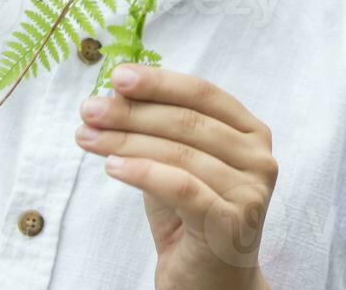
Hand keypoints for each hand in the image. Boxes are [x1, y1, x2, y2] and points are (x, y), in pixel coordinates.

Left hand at [76, 64, 277, 289]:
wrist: (212, 285)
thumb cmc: (191, 217)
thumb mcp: (173, 164)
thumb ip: (155, 130)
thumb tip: (112, 94)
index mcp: (250, 132)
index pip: (202, 93)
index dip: (158, 81)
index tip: (116, 76)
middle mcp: (258, 157)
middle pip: (186, 121)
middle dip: (130, 112)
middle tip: (89, 110)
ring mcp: (249, 190)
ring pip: (178, 152)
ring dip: (125, 141)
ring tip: (87, 138)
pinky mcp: (232, 221)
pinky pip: (180, 186)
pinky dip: (142, 172)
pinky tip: (112, 167)